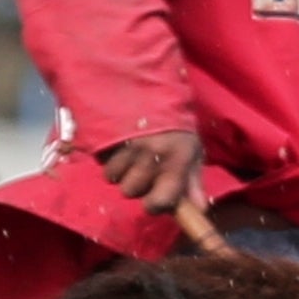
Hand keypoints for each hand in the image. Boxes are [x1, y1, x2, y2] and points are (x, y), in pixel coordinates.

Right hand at [94, 125, 223, 249]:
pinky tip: (119, 145)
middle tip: (144, 166)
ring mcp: (125, 144)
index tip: (155, 197)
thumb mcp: (191, 150)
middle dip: (135, 183)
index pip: (158, 202)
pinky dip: (107, 157)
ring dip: (120, 171)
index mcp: (175, 160)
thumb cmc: (175, 127)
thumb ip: (193, 182)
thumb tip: (199, 209)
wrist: (150, 89)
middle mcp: (150, 154)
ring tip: (131, 154)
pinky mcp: (105, 134)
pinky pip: (100, 160)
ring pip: (112, 178)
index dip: (154, 204)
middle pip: (129, 191)